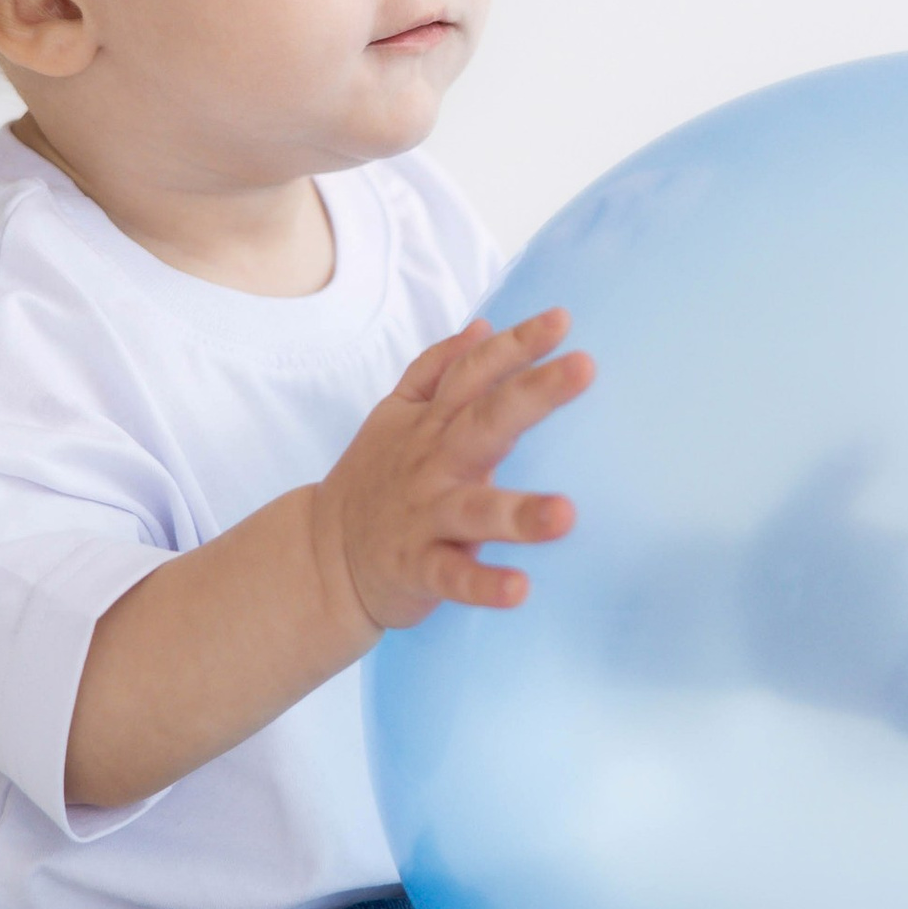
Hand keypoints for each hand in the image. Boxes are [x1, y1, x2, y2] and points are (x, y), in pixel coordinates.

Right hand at [315, 309, 593, 634]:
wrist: (323, 555)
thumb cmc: (376, 480)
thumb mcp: (394, 414)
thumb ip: (437, 368)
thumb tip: (483, 326)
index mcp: (432, 424)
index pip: (474, 373)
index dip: (515, 344)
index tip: (562, 320)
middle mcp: (433, 464)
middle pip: (485, 421)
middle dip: (534, 394)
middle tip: (584, 367)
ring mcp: (426, 517)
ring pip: (476, 509)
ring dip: (519, 512)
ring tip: (566, 513)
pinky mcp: (420, 569)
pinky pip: (455, 576)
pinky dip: (484, 584)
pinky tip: (520, 589)